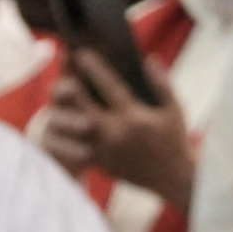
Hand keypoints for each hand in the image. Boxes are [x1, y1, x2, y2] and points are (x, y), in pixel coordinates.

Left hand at [42, 48, 195, 210]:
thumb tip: (149, 59)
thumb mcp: (175, 109)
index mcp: (133, 118)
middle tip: (62, 67)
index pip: (110, 87)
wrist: (171, 179)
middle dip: (71, 83)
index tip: (81, 53)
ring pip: (74, 127)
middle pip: (83, 105)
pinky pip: (75, 146)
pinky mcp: (98, 163)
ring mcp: (103, 150)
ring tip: (57, 91)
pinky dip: (67, 132)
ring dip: (64, 107)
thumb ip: (162, 83)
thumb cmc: (175, 140)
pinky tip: (60, 116)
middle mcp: (114, 134)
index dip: (94, 68)